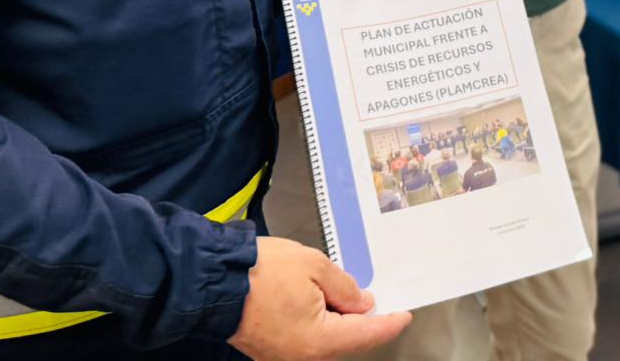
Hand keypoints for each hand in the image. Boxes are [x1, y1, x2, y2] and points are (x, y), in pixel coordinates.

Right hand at [228, 237, 409, 359]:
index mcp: (319, 341)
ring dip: (337, 317)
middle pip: (346, 338)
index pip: (367, 335)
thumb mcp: (316, 267)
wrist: (214, 281)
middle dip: (360, 316)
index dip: (390, 323)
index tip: (404, 315)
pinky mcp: (271, 350)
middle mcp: (304, 357)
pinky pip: (306, 338)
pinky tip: (316, 299)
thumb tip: (363, 303)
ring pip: (326, 338)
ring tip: (336, 289)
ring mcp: (285, 356)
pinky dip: (318, 321)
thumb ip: (346, 287)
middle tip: (371, 293)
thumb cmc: (261, 272)